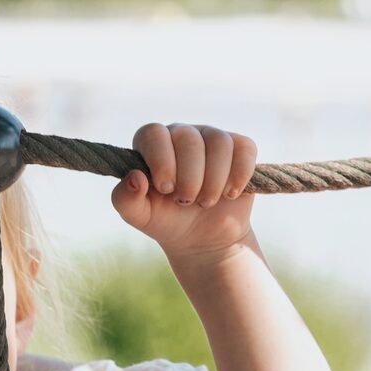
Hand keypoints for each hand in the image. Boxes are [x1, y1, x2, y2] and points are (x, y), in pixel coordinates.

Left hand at [113, 123, 257, 260]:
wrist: (202, 236)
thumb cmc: (164, 219)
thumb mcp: (139, 215)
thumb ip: (125, 198)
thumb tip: (135, 177)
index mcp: (151, 144)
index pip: (153, 133)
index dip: (161, 160)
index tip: (166, 189)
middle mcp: (180, 134)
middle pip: (188, 138)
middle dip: (189, 177)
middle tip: (185, 201)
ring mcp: (211, 137)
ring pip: (219, 142)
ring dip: (214, 179)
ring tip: (206, 202)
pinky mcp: (239, 148)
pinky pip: (245, 148)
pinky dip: (239, 174)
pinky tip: (230, 194)